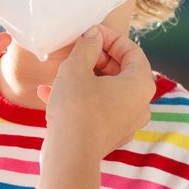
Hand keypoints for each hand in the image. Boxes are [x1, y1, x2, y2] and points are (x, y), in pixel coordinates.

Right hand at [40, 25, 154, 157]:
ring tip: (59, 71)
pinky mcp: (108, 136)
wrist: (69, 156)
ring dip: (83, 78)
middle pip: (121, 71)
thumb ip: (87, 47)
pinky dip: (77, 99)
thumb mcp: (77, 68)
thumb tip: (93, 36)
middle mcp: (139, 105)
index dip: (110, 37)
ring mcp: (125, 123)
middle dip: (95, 57)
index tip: (90, 33)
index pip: (133, 51)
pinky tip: (48, 93)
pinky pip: (96, 109)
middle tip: (76, 50)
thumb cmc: (76, 108)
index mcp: (140, 85)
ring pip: (105, 91)